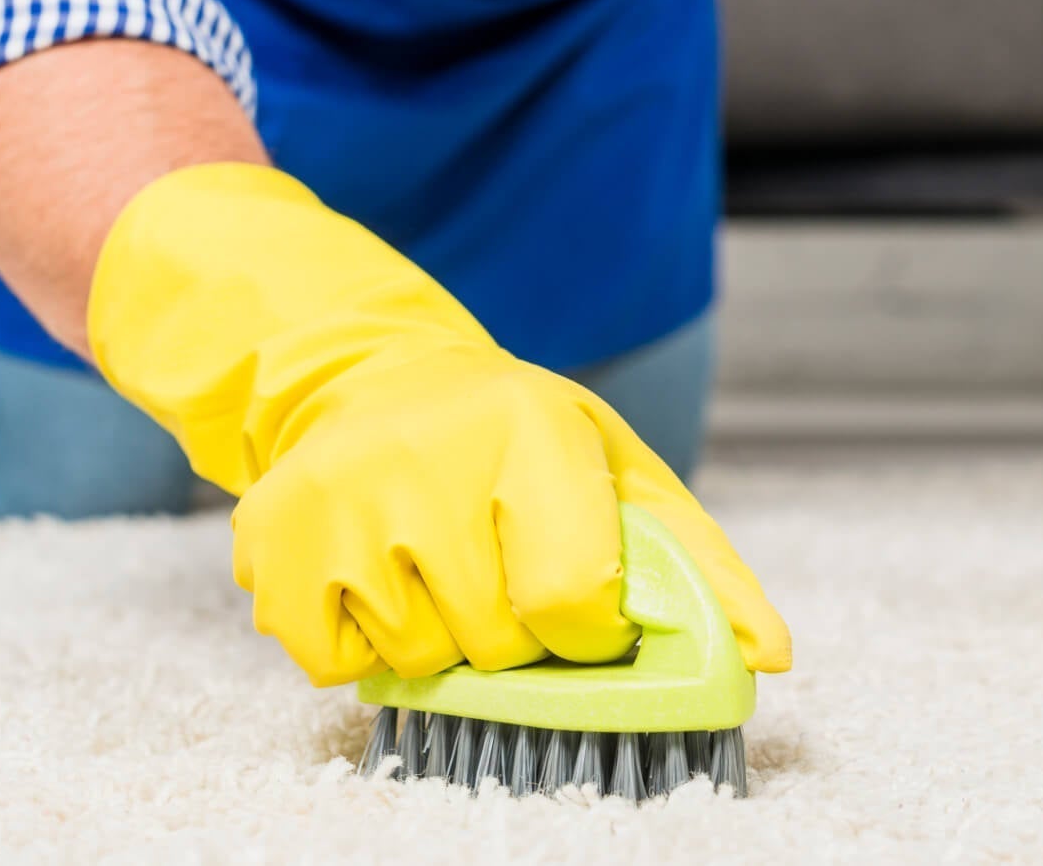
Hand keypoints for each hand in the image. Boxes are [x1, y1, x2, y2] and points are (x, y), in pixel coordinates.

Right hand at [89, 164, 788, 684]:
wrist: (370, 376)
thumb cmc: (513, 436)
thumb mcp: (615, 468)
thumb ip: (697, 563)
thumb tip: (769, 655)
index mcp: (529, 429)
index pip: (573, 600)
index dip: (589, 631)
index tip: (583, 612)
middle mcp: (427, 458)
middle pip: (497, 643)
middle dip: (515, 633)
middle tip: (500, 569)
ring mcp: (340, 503)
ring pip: (418, 661)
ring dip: (440, 639)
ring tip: (438, 561)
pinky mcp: (273, 544)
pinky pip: (335, 664)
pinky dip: (363, 644)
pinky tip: (378, 572)